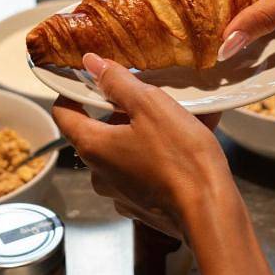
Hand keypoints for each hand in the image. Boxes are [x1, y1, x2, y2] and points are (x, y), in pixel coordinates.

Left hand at [52, 54, 233, 238]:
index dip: (72, 91)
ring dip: (149, 130)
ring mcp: (120, 193)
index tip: (90, 77)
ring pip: (127, 148)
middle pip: (101, 130)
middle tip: (153, 95)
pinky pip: (145, 169)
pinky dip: (161, 153)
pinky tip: (190, 142)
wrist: (210, 211)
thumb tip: (91, 63)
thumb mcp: (151, 107)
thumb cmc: (180, 157)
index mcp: (93, 147)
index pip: (64, 113)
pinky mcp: (143, 205)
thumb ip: (118, 82)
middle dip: (125, 110)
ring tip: (183, 116)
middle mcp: (99, 173)